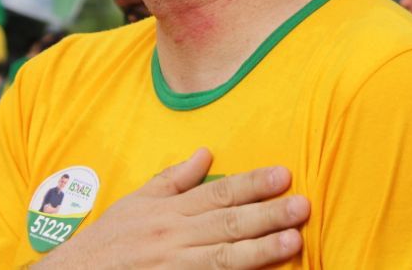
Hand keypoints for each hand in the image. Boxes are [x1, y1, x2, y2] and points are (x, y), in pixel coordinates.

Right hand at [35, 149, 307, 268]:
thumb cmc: (109, 240)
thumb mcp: (137, 201)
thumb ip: (174, 178)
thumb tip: (207, 153)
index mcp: (169, 210)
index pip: (218, 193)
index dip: (252, 184)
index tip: (283, 175)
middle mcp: (174, 235)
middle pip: (227, 223)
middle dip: (267, 214)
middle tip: (302, 204)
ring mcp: (174, 265)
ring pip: (223, 256)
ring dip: (261, 249)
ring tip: (293, 240)